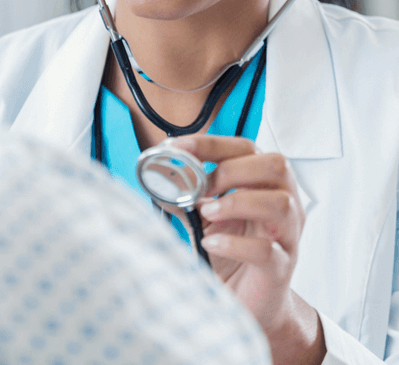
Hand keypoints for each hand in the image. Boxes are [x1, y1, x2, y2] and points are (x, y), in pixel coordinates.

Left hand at [172, 135, 324, 364]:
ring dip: (236, 202)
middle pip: (275, 166)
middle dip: (231, 170)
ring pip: (280, 204)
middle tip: (202, 187)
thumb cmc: (232, 252)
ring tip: (207, 212)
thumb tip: (160, 177)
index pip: (246, 147)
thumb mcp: (207, 217)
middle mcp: (284, 203)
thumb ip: (189, 195)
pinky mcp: (281, 268)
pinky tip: (211, 243)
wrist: (249, 302)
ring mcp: (287, 235)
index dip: (211, 144)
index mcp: (265, 183)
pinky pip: (267, 250)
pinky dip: (234, 243)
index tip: (178, 148)